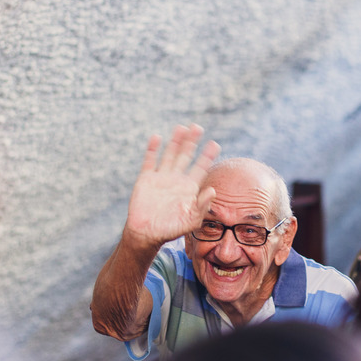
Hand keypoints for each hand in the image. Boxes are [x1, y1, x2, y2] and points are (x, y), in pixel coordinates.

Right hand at [125, 124, 219, 245]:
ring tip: (182, 127)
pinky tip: (157, 137)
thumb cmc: (171, 229)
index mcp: (189, 188)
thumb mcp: (191, 220)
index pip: (201, 167)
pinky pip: (150, 161)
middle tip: (198, 127)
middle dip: (192, 142)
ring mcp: (161, 177)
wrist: (146, 234)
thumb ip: (202, 206)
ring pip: (170, 154)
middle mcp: (176, 179)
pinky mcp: (146, 179)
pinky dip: (153, 149)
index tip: (215, 143)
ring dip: (175, 141)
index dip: (207, 156)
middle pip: (186, 156)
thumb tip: (213, 191)